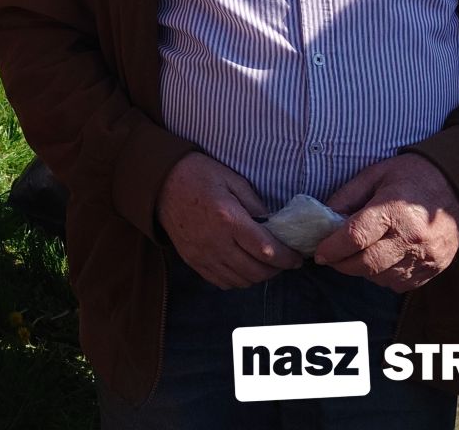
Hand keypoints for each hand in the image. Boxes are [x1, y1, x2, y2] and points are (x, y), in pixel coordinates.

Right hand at [157, 152, 301, 287]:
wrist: (161, 184)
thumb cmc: (199, 176)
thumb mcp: (232, 179)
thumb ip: (255, 203)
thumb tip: (273, 224)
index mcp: (228, 219)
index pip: (266, 249)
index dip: (287, 258)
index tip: (297, 258)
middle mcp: (216, 242)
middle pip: (256, 271)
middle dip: (276, 270)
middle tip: (284, 261)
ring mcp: (203, 255)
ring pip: (240, 280)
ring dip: (258, 276)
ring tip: (265, 264)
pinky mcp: (193, 261)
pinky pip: (221, 282)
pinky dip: (238, 280)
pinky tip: (243, 267)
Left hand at [315, 153, 458, 291]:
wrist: (458, 189)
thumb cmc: (412, 177)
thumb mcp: (375, 175)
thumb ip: (347, 196)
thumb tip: (324, 219)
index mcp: (393, 210)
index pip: (355, 238)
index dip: (331, 248)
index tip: (319, 252)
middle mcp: (411, 238)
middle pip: (365, 264)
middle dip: (342, 264)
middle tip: (332, 257)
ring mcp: (424, 257)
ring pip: (380, 278)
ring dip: (362, 271)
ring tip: (358, 254)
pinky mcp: (433, 270)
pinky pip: (399, 284)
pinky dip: (383, 277)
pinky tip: (381, 260)